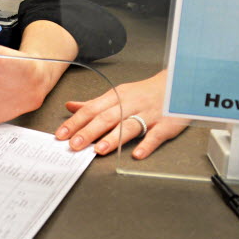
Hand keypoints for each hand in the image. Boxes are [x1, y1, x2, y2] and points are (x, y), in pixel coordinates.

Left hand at [55, 70, 187, 159]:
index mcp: (117, 96)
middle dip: (89, 131)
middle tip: (74, 145)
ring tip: (99, 149)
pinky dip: (146, 144)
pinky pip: (155, 135)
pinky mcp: (166, 124)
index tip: (61, 134)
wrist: (177, 84)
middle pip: (107, 118)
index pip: (92, 109)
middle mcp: (130, 104)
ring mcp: (149, 114)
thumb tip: (70, 106)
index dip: (75, 122)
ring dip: (113, 138)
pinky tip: (136, 154)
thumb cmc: (144, 92)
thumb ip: (94, 103)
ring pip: (128, 126)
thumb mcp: (118, 94)